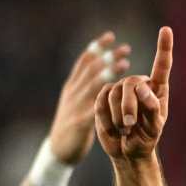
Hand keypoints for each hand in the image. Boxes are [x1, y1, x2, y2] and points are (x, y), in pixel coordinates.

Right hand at [49, 31, 131, 163]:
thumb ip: (85, 88)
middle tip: (126, 47)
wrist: (59, 150)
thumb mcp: (76, 102)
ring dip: (110, 72)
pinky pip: (96, 107)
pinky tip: (118, 92)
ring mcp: (76, 105)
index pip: (84, 62)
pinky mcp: (81, 121)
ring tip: (126, 63)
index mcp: (73, 86)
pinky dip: (107, 98)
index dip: (97, 48)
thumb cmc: (72, 126)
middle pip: (91, 69)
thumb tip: (98, 73)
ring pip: (94, 84)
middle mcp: (73, 92)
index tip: (110, 36)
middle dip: (108, 56)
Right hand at [96, 27, 173, 161]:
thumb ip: (152, 108)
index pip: (162, 66)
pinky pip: (101, 98)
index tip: (166, 29)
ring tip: (125, 129)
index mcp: (157, 90)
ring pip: (114, 90)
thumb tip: (142, 88)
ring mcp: (121, 90)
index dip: (164, 47)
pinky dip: (106, 115)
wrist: (127, 151)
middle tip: (130, 125)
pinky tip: (113, 126)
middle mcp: (139, 85)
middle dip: (129, 106)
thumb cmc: (146, 139)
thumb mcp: (154, 128)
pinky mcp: (104, 96)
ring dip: (118, 114)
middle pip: (131, 83)